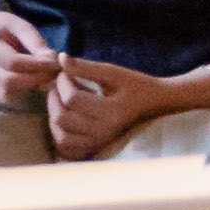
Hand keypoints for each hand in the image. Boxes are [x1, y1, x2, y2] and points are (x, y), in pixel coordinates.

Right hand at [0, 7, 62, 106]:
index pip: (11, 62)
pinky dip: (22, 91)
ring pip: (7, 92)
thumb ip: (36, 43)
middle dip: (35, 79)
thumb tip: (52, 61)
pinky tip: (33, 81)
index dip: (37, 65)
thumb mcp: (20, 26)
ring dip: (30, 87)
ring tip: (45, 76)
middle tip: (54, 72)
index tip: (55, 63)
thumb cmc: (4, 28)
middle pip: (8, 81)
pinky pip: (6, 96)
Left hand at [43, 61, 161, 156]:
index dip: (62, 81)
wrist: (154, 104)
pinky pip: (67, 150)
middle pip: (62, 118)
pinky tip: (66, 118)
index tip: (65, 72)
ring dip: (54, 116)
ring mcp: (100, 144)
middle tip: (62, 85)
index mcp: (113, 113)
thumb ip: (85, 67)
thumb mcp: (113, 73)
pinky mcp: (96, 149)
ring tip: (64, 102)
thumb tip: (60, 58)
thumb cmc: (134, 85)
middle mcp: (106, 133)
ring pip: (60, 136)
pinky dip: (60, 136)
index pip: (72, 99)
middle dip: (54, 97)